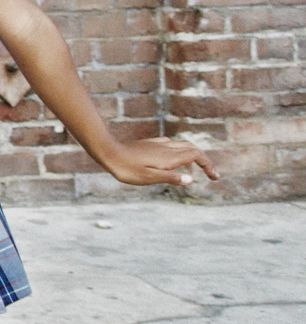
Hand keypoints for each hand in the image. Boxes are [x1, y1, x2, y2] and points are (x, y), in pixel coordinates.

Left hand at [100, 135, 217, 186]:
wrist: (109, 153)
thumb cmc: (127, 169)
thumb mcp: (149, 178)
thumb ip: (170, 178)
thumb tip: (191, 179)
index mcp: (169, 157)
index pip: (197, 156)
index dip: (208, 165)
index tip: (214, 177)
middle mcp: (167, 148)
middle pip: (193, 149)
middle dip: (204, 160)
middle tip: (211, 174)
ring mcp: (158, 144)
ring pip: (183, 145)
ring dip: (194, 154)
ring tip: (195, 168)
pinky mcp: (150, 144)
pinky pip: (171, 144)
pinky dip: (180, 150)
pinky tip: (174, 157)